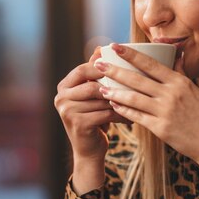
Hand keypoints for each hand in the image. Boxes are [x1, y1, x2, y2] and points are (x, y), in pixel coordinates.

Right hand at [54, 47, 130, 163]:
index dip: (102, 67)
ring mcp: (67, 111)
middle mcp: (61, 98)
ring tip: (137, 100)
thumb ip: (95, 74)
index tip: (123, 66)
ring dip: (120, 100)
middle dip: (113, 84)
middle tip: (134, 84)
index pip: (83, 69)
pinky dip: (121, 114)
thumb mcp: (94, 95)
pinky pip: (105, 113)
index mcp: (63, 87)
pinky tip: (132, 117)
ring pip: (101, 99)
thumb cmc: (95, 119)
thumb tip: (100, 47)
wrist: (89, 151)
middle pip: (92, 84)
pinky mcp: (78, 124)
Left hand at [95, 44, 198, 174]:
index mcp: (180, 82)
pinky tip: (113, 105)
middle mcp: (171, 94)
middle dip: (115, 71)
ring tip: (101, 87)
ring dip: (114, 92)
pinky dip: (123, 110)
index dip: (130, 54)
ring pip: (133, 98)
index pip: (150, 63)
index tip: (114, 46)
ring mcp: (165, 111)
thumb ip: (182, 72)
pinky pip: (136, 117)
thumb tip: (177, 53)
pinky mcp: (160, 128)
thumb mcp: (196, 90)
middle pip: (137, 79)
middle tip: (97, 65)